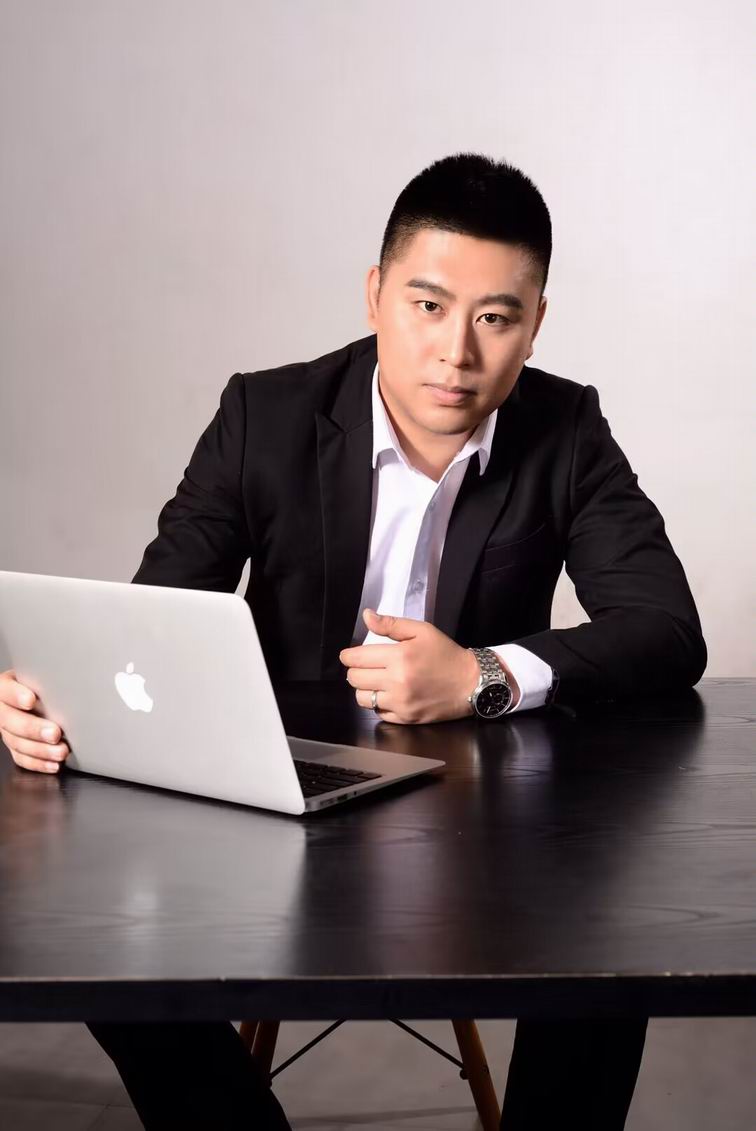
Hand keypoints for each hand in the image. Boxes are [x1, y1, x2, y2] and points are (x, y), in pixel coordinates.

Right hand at [0, 669, 69, 773]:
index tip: (30, 699)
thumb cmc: (42, 682)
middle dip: (33, 728)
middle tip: (55, 733)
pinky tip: (54, 764)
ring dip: (40, 750)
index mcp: (5, 687)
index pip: (5, 690)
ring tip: (62, 752)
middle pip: (10, 720)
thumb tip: (76, 676)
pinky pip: (22, 758)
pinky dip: (39, 763)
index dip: (15, 695)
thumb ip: (49, 677)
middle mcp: (2, 709)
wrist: (34, 694)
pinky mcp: (15, 746)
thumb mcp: (42, 674)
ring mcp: (6, 730)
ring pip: (17, 743)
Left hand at [339, 609, 515, 724]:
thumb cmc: (446, 654)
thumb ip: (392, 624)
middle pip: (355, 679)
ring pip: (362, 699)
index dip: (348, 656)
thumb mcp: (422, 631)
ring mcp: (401, 703)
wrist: (471, 683)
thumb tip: (367, 616)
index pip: (356, 659)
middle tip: (365, 666)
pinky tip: (389, 694)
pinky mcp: (406, 718)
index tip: (350, 655)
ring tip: (375, 681)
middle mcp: (397, 682)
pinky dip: (379, 704)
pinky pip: (378, 713)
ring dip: (364, 689)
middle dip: (355, 670)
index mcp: (399, 657)